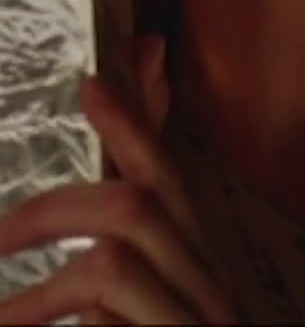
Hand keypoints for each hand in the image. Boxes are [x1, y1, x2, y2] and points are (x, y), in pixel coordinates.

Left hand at [0, 39, 234, 324]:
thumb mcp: (132, 324)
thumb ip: (107, 293)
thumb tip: (79, 266)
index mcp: (194, 285)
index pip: (173, 185)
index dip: (138, 127)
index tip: (94, 81)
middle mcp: (206, 293)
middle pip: (152, 195)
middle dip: (73, 185)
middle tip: (4, 221)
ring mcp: (196, 317)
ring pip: (124, 235)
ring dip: (45, 244)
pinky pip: (106, 291)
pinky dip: (46, 306)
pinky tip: (14, 326)